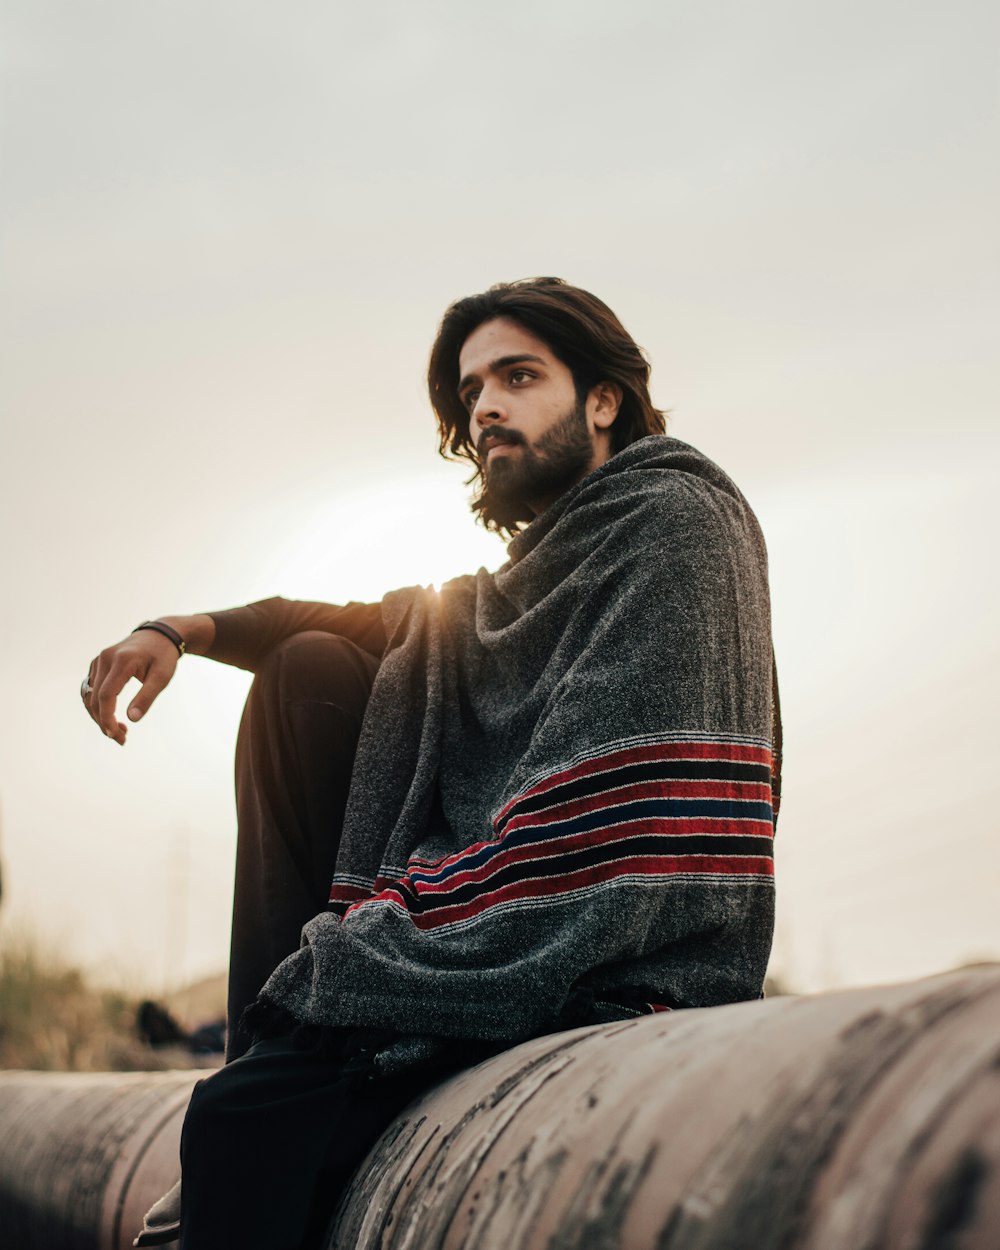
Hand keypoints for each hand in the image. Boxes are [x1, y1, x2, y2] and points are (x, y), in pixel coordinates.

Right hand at [81, 627, 181, 744]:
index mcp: (121, 661)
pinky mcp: (97, 664)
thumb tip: (132, 719)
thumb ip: (147, 696)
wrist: (159, 636)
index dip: (107, 718)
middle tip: (121, 739)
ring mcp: (98, 660)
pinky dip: (98, 706)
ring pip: (89, 696)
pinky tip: (113, 717)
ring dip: (99, 716)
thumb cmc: (163, 656)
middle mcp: (104, 658)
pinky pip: (91, 690)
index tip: (116, 735)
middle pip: (94, 698)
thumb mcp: (162, 676)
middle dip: (104, 722)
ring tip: (119, 731)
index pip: (106, 695)